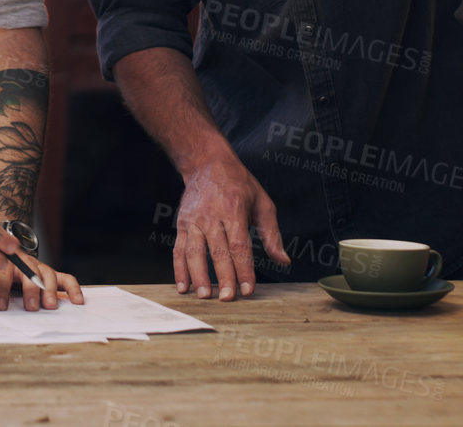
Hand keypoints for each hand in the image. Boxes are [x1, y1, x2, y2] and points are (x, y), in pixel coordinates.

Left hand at [0, 246, 83, 311]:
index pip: (1, 271)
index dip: (1, 288)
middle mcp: (20, 262)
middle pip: (28, 271)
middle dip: (30, 290)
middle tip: (31, 307)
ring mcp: (36, 266)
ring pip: (46, 273)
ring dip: (49, 289)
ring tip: (50, 305)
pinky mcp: (48, 273)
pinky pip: (64, 278)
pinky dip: (72, 288)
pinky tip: (77, 300)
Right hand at [173, 156, 288, 300]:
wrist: (206, 162)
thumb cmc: (239, 184)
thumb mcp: (262, 202)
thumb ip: (272, 234)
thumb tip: (284, 261)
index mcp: (234, 210)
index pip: (239, 245)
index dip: (244, 269)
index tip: (248, 290)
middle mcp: (211, 216)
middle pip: (217, 251)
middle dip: (223, 277)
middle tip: (228, 298)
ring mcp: (193, 220)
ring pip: (194, 252)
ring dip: (198, 276)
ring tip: (204, 296)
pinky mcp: (182, 224)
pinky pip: (178, 250)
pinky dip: (179, 270)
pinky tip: (183, 287)